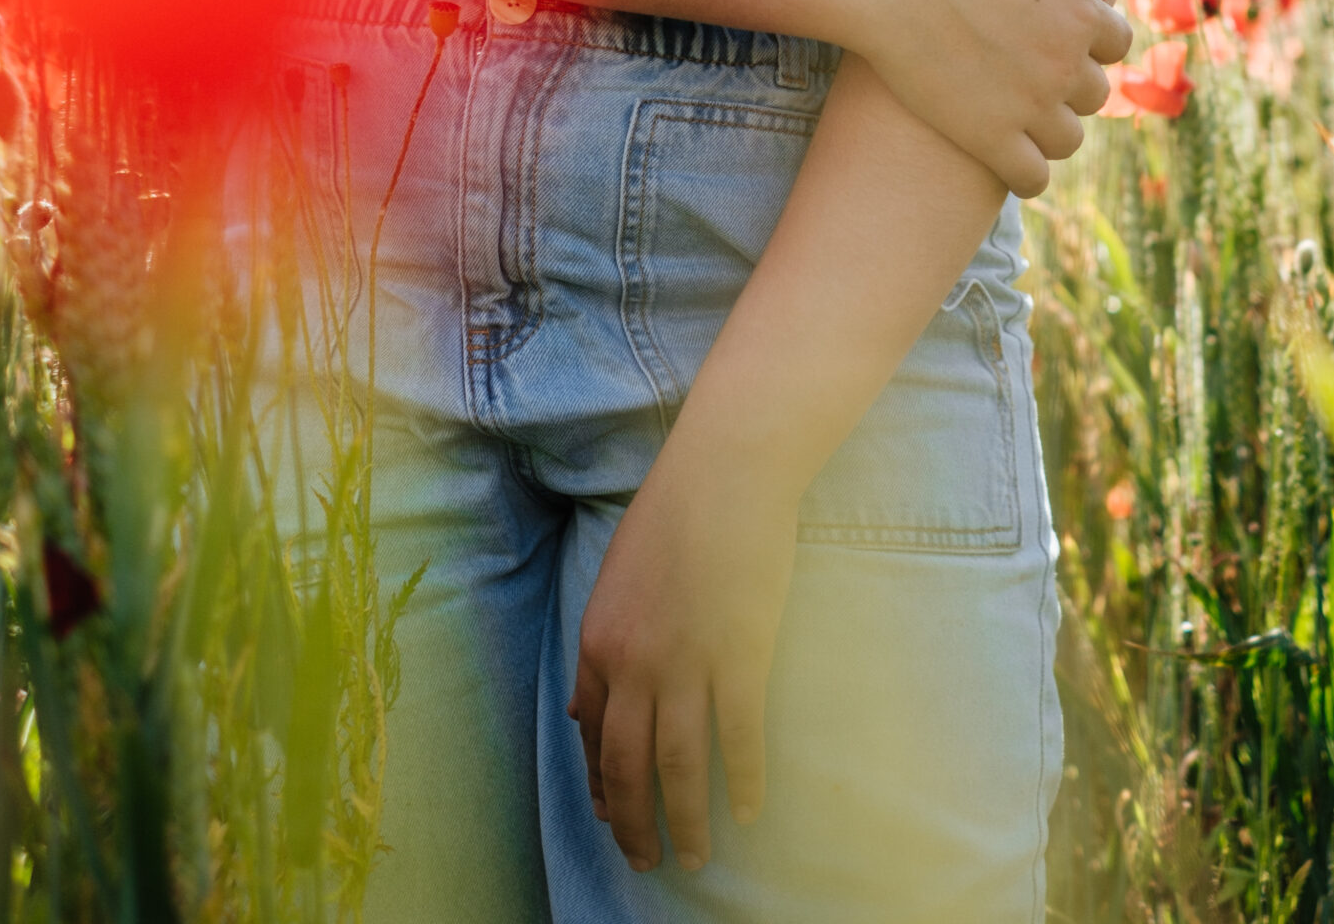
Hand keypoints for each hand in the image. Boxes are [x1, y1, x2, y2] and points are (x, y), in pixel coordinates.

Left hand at [569, 433, 798, 875]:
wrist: (724, 472)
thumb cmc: (672, 515)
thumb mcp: (614, 583)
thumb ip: (600, 652)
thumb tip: (584, 713)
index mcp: (599, 644)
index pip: (594, 739)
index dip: (604, 788)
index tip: (615, 820)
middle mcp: (634, 664)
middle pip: (629, 767)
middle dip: (636, 825)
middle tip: (649, 861)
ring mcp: (689, 664)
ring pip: (680, 768)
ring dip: (687, 822)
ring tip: (698, 856)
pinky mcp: (740, 656)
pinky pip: (740, 739)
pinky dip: (745, 782)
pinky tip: (750, 811)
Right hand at [837, 0, 1130, 196]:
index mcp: (1081, 15)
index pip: (1116, 43)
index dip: (1090, 36)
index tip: (1057, 30)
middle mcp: (1062, 66)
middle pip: (1095, 94)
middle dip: (1070, 80)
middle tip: (1030, 66)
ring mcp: (1027, 107)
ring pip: (1068, 140)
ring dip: (1052, 126)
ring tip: (1021, 110)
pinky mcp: (987, 138)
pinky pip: (1033, 177)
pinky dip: (1029, 171)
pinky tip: (1008, 151)